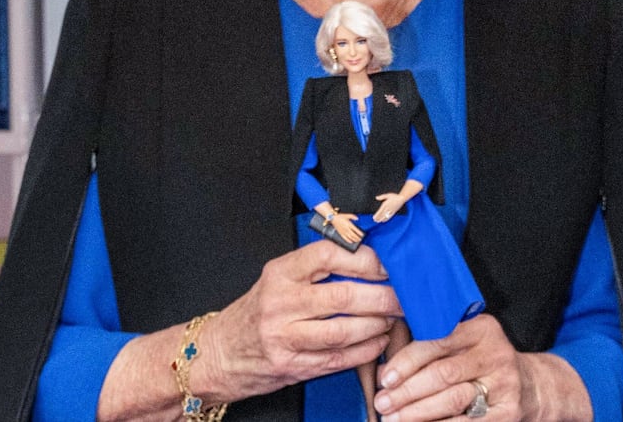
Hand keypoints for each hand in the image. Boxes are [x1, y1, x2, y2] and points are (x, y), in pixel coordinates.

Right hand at [196, 239, 399, 401]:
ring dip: (377, 325)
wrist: (219, 353)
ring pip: (344, 330)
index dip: (364, 259)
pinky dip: (366, 350)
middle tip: (403, 295)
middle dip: (382, 296)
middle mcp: (280, 303)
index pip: (328, 255)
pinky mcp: (292, 366)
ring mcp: (285, 337)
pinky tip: (379, 341)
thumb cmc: (257, 312)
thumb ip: (316, 269)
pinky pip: (339, 358)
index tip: (387, 264)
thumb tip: (368, 257)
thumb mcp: (278, 279)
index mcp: (280, 273)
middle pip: (343, 296)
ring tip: (392, 319)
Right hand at [332, 212, 365, 243]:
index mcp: (349, 224)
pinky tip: (351, 242)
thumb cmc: (340, 216)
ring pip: (350, 237)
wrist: (333, 218)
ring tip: (357, 241)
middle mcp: (346, 229)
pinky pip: (345, 238)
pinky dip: (348, 240)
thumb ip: (353, 216)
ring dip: (354, 239)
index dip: (359, 233)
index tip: (362, 235)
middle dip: (357, 237)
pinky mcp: (340, 233)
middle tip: (360, 239)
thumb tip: (357, 218)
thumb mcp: (347, 215)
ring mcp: (343, 232)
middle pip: (353, 235)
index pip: (355, 230)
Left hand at [373, 192, 408, 222]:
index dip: (377, 215)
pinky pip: (389, 217)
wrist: (401, 198)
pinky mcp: (394, 212)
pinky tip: (383, 221)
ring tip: (378, 221)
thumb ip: (381, 197)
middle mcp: (388, 208)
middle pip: (382, 214)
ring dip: (381, 219)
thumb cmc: (394, 196)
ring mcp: (391, 211)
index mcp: (386, 204)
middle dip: (378, 218)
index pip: (380, 211)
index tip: (373, 217)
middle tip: (374, 220)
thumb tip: (376, 197)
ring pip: (385, 216)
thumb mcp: (387, 195)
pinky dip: (386, 219)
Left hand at [373, 315, 536, 420]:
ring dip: (418, 412)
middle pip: (443, 373)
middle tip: (382, 403)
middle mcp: (496, 353)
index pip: (437, 341)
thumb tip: (383, 369)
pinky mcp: (508, 412)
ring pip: (453, 399)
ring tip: (393, 419)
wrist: (529, 386)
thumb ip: (428, 346)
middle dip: (407, 391)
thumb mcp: (463, 343)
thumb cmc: (480, 362)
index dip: (406, 361)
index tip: (384, 378)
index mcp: (481, 328)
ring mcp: (504, 384)